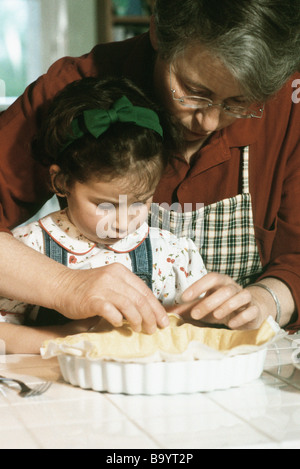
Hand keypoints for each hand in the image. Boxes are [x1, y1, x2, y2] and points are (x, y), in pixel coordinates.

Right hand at [53, 263, 169, 333]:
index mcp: (121, 272)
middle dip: (151, 317)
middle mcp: (113, 277)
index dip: (157, 308)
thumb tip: (147, 313)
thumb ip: (126, 293)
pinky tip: (119, 325)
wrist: (61, 286)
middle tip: (154, 330)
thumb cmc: (87, 289)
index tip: (164, 321)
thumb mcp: (110, 284)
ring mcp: (103, 287)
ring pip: (130, 305)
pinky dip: (119, 320)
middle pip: (140, 299)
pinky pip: (112, 312)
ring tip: (139, 330)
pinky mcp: (93, 299)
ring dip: (138, 320)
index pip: (145, 291)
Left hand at [168, 272, 266, 329]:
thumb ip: (188, 307)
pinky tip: (232, 324)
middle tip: (195, 314)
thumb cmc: (222, 307)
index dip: (197, 286)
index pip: (211, 278)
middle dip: (209, 301)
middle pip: (224, 289)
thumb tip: (167, 312)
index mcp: (221, 283)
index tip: (183, 297)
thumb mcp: (205, 306)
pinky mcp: (255, 310)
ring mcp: (246, 298)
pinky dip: (242, 316)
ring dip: (226, 306)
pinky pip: (252, 310)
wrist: (251, 311)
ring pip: (240, 296)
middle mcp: (234, 287)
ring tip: (215, 317)